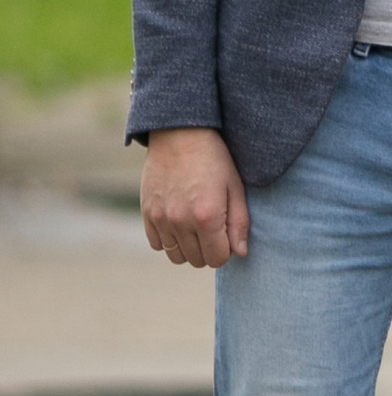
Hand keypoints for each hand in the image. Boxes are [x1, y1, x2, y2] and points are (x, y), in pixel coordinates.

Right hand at [141, 127, 249, 268]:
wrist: (180, 135)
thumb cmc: (214, 159)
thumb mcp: (235, 187)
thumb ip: (239, 223)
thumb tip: (240, 253)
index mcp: (207, 217)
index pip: (217, 259)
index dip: (226, 250)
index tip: (226, 235)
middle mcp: (181, 222)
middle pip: (197, 260)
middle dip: (208, 250)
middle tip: (213, 229)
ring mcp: (161, 219)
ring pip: (176, 256)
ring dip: (188, 248)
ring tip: (195, 227)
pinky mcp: (147, 213)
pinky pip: (157, 244)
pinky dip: (169, 240)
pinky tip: (178, 222)